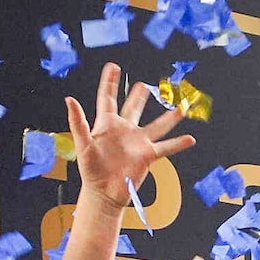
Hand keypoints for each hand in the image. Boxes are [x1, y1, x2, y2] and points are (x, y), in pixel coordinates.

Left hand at [69, 63, 191, 199]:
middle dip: (138, 97)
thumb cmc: (90, 170)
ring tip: (180, 107)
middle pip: (133, 108)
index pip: (108, 98)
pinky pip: (166, 147)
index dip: (110, 82)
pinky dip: (178, 144)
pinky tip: (190, 139)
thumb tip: (69, 99)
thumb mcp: (82, 144)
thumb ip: (78, 122)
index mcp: (106, 124)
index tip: (113, 66)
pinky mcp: (148, 156)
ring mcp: (138, 142)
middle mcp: (124, 130)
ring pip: (156, 126)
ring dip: (168, 117)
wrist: (104, 193)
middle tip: (143, 85)